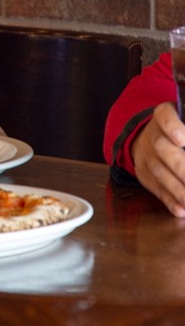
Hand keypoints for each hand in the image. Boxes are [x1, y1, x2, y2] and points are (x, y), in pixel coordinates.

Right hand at [132, 102, 184, 216]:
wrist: (150, 139)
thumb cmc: (179, 131)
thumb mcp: (183, 122)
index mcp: (164, 116)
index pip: (165, 117)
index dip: (172, 127)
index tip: (182, 138)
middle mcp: (152, 135)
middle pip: (162, 148)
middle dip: (181, 167)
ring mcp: (146, 156)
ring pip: (160, 172)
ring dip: (179, 190)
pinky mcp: (144, 174)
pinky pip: (156, 188)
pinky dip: (169, 200)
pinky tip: (182, 210)